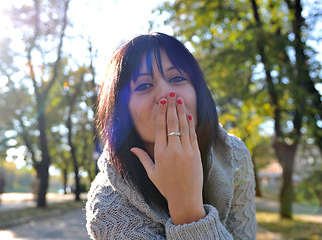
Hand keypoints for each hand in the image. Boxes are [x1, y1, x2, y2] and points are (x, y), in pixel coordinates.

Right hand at [131, 92, 205, 224]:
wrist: (185, 199)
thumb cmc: (166, 187)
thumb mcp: (151, 173)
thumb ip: (142, 158)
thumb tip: (132, 149)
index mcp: (160, 154)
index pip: (160, 128)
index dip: (161, 113)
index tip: (162, 102)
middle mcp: (173, 150)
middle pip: (172, 123)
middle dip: (171, 107)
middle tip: (171, 94)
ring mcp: (186, 151)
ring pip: (183, 127)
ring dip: (181, 111)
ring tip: (180, 99)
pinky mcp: (196, 154)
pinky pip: (192, 135)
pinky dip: (191, 124)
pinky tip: (189, 115)